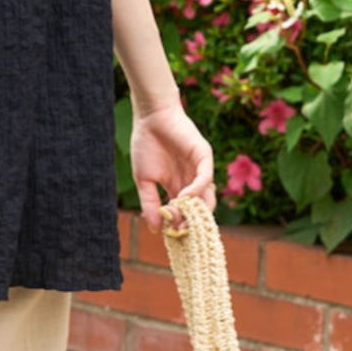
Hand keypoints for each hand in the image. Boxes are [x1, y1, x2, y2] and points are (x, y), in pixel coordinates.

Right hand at [130, 101, 215, 231]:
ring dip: (195, 211)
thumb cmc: (146, 143)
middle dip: (189, 223)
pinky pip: (206, 178)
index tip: (168, 235)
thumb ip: (149, 203)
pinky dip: (196, 191)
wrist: (150, 115)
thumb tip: (155, 230)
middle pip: (200, 211)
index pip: (185, 214)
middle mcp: (192, 181)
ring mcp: (200, 170)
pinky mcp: (204, 157)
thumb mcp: (144, 179)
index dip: (178, 226)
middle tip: (177, 230)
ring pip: (207, 198)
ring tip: (179, 216)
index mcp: (178, 187)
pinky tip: (182, 197)